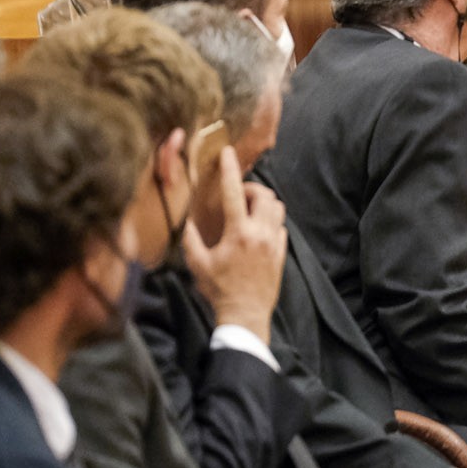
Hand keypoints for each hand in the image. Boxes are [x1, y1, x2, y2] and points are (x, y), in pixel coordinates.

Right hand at [183, 147, 287, 339]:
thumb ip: (190, 239)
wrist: (245, 314)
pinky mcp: (282, 252)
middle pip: (264, 195)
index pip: (234, 192)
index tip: (228, 154)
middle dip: (251, 188)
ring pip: (278, 208)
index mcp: (238, 232)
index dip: (229, 170)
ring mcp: (275, 242)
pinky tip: (257, 230)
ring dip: (264, 203)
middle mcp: (260, 233)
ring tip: (248, 210)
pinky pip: (281, 227)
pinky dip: (271, 221)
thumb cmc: (218, 289)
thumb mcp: (197, 264)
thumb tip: (184, 220)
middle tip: (238, 195)